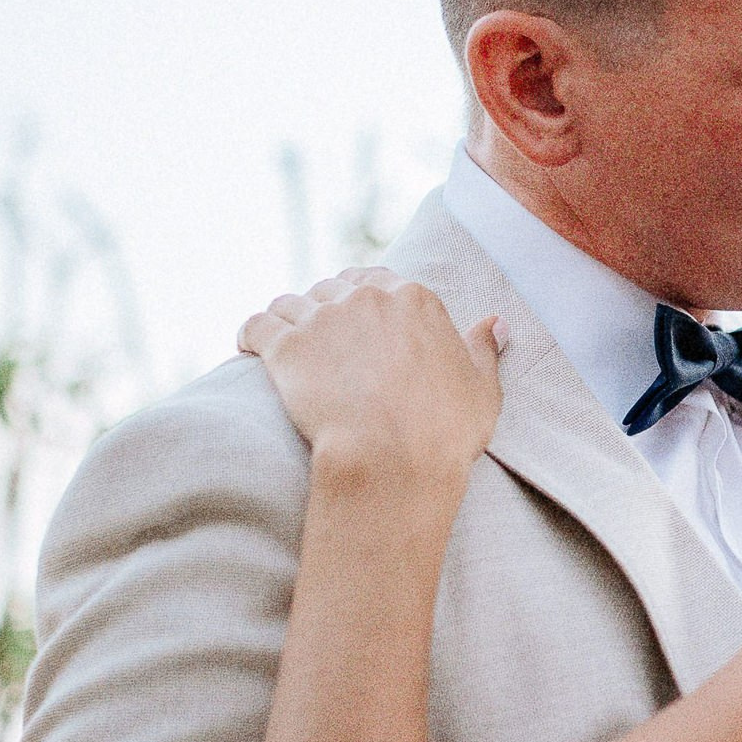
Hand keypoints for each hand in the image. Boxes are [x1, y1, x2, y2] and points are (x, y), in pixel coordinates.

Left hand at [238, 269, 506, 485]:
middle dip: (327, 309)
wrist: (394, 461)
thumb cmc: (444, 432)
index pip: (379, 280)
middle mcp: (364, 297)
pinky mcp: (284, 347)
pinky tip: (248, 347)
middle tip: (325, 344)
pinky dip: (249, 334)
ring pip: (291, 302)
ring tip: (286, 347)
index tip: (362, 328)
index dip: (366, 302)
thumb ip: (483, 349)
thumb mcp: (482, 389)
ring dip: (288, 320)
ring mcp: (321, 319)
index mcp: (413, 298)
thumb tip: (493, 323)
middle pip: (333, 288)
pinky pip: (255, 325)